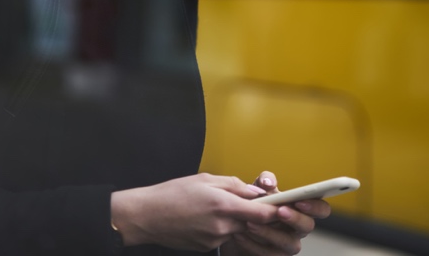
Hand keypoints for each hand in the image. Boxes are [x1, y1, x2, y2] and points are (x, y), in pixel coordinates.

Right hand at [110, 173, 277, 251]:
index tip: (281, 205)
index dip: (274, 210)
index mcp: (223, 205)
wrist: (147, 216)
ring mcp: (214, 240)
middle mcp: (221, 226)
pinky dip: (222, 227)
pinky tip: (206, 218)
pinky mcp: (207, 247)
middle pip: (251, 223)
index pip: (261, 213)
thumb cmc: (174, 193)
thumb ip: (234, 185)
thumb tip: (256, 192)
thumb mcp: (206, 179)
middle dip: (252, 213)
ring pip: (237, 229)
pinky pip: (224, 236)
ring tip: (216, 207)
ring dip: (236, 220)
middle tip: (245, 201)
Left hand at [220, 171, 331, 255]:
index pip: (321, 209)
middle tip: (279, 211)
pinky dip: (254, 245)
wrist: (236, 227)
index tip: (299, 200)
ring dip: (270, 233)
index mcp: (302, 209)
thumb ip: (265, 181)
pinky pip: (270, 255)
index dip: (315, 205)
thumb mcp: (259, 189)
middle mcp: (299, 229)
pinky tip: (241, 234)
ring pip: (290, 243)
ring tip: (251, 223)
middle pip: (308, 226)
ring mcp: (288, 245)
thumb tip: (268, 182)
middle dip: (295, 218)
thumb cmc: (255, 205)